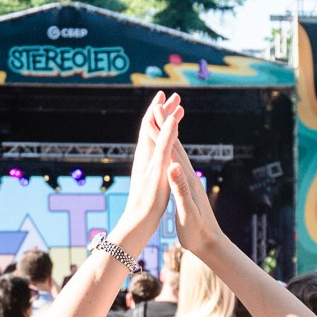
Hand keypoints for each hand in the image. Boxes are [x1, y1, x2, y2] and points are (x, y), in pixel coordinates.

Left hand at [114, 92, 181, 246]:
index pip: (150, 122)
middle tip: (176, 100)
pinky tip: (171, 148)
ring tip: (177, 118)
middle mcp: (144, 156)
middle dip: (164, 113)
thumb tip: (171, 118)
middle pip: (152, 128)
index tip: (166, 94)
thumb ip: (165, 142)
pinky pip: (159, 152)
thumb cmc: (150, 198)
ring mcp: (146, 166)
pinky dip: (166, 143)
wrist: (139, 222)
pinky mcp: (150, 176)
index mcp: (146, 152)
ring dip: (166, 126)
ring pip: (156, 139)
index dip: (157, 107)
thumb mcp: (160, 167)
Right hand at [164, 115, 228, 259]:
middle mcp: (189, 175)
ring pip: (177, 152)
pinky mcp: (188, 186)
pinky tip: (167, 150)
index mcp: (186, 178)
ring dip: (168, 135)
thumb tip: (173, 167)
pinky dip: (171, 152)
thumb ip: (180, 188)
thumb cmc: (197, 231)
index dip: (162, 131)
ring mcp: (189, 180)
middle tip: (156, 106)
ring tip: (161, 121)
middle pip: (176, 145)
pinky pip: (177, 163)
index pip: (172, 149)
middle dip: (166, 125)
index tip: (152, 113)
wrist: (211, 243)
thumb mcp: (186, 211)